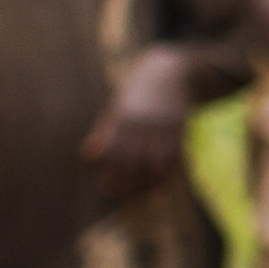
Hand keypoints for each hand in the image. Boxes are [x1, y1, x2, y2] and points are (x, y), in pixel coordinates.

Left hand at [87, 49, 202, 198]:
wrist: (173, 72)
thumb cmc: (138, 93)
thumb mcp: (117, 106)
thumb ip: (104, 131)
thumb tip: (88, 154)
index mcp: (123, 116)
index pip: (112, 152)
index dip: (107, 172)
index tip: (103, 187)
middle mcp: (143, 122)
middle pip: (131, 161)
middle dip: (123, 182)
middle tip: (118, 195)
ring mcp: (163, 126)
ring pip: (152, 164)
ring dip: (143, 182)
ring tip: (134, 193)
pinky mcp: (180, 130)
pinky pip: (170, 159)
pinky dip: (161, 173)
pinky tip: (153, 181)